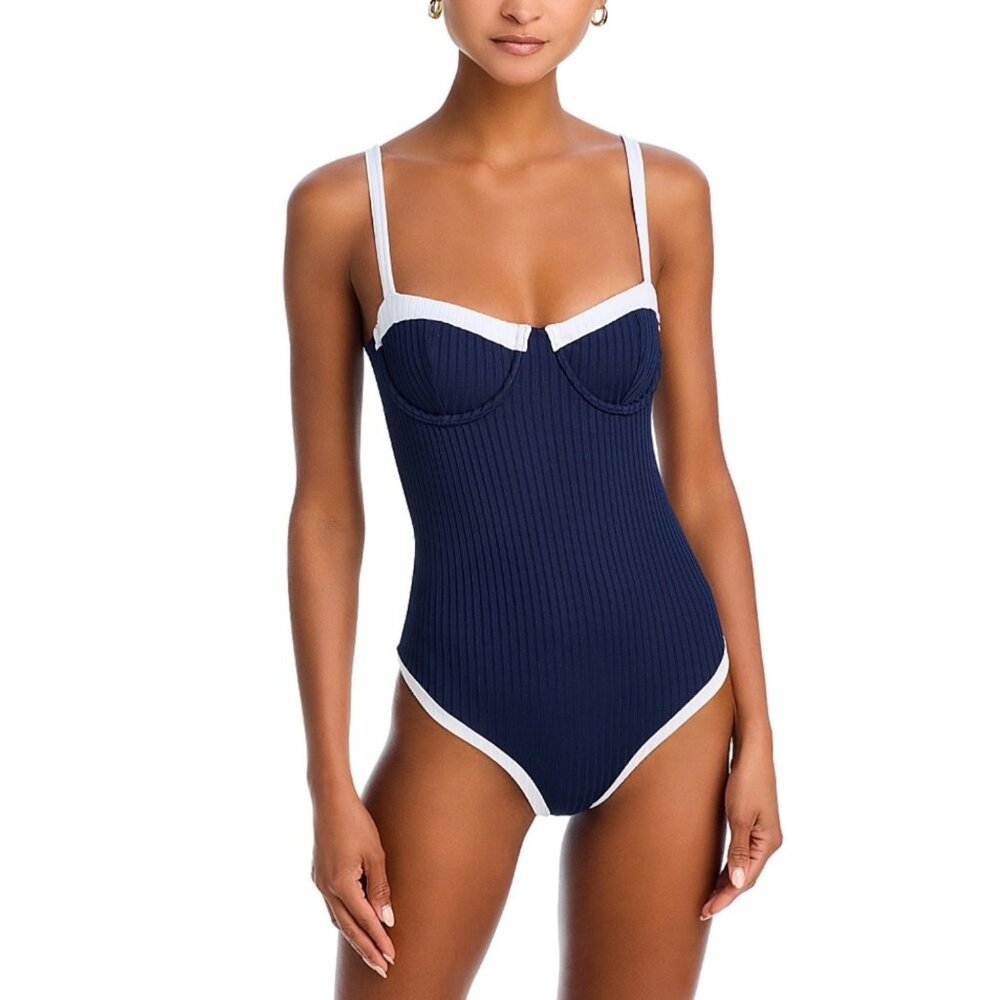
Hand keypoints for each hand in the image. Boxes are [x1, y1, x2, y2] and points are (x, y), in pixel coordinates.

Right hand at [311, 791, 396, 977]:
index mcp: (341, 885)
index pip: (365, 922)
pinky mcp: (318, 875)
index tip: (391, 958)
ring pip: (338, 919)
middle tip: (382, 969)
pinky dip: (344, 919)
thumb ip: (380, 888)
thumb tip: (387, 919)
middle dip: (366, 950)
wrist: (330, 800)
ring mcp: (319, 882)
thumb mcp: (375, 854)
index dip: (379, 941)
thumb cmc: (356, 822)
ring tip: (369, 953)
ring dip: (354, 937)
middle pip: (348, 928)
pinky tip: (351, 923)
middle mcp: (326, 889)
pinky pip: (331, 906)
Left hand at [700, 741, 781, 919]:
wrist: (751, 750)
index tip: (707, 910)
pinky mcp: (753, 823)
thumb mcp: (739, 815)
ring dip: (726, 881)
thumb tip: (738, 881)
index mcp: (768, 843)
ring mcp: (762, 832)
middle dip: (725, 893)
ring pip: (743, 866)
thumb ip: (739, 850)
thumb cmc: (745, 779)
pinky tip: (718, 871)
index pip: (746, 880)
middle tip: (702, 910)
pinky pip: (741, 853)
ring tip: (707, 897)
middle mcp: (768, 841)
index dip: (726, 897)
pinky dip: (729, 865)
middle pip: (746, 876)